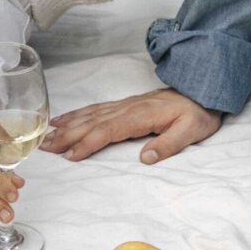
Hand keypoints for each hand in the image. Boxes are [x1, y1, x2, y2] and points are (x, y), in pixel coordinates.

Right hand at [47, 88, 222, 165]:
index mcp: (142, 115)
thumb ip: (169, 144)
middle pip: (92, 122)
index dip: (88, 142)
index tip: (70, 155)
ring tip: (47, 136)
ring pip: (90, 115)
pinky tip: (64, 119)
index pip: (108, 130)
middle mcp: (128, 108)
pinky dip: (77, 114)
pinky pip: (96, 109)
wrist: (204, 91)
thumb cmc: (198, 113)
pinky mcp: (125, 105)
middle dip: (68, 135)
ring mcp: (125, 105)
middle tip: (46, 148)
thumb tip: (145, 158)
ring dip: (68, 125)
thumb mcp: (192, 131)